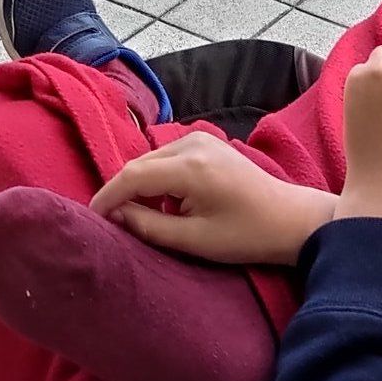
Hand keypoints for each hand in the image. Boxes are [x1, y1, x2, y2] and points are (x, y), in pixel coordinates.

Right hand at [90, 131, 336, 265]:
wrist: (291, 219)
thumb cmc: (247, 235)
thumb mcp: (193, 240)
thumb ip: (148, 227)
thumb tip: (114, 216)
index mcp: (190, 167)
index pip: (132, 176)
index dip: (107, 197)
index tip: (90, 218)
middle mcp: (193, 144)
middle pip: (139, 165)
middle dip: (122, 193)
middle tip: (111, 224)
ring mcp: (202, 140)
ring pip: (152, 161)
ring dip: (141, 187)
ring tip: (141, 218)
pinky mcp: (208, 144)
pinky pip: (168, 158)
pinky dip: (159, 180)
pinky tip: (167, 205)